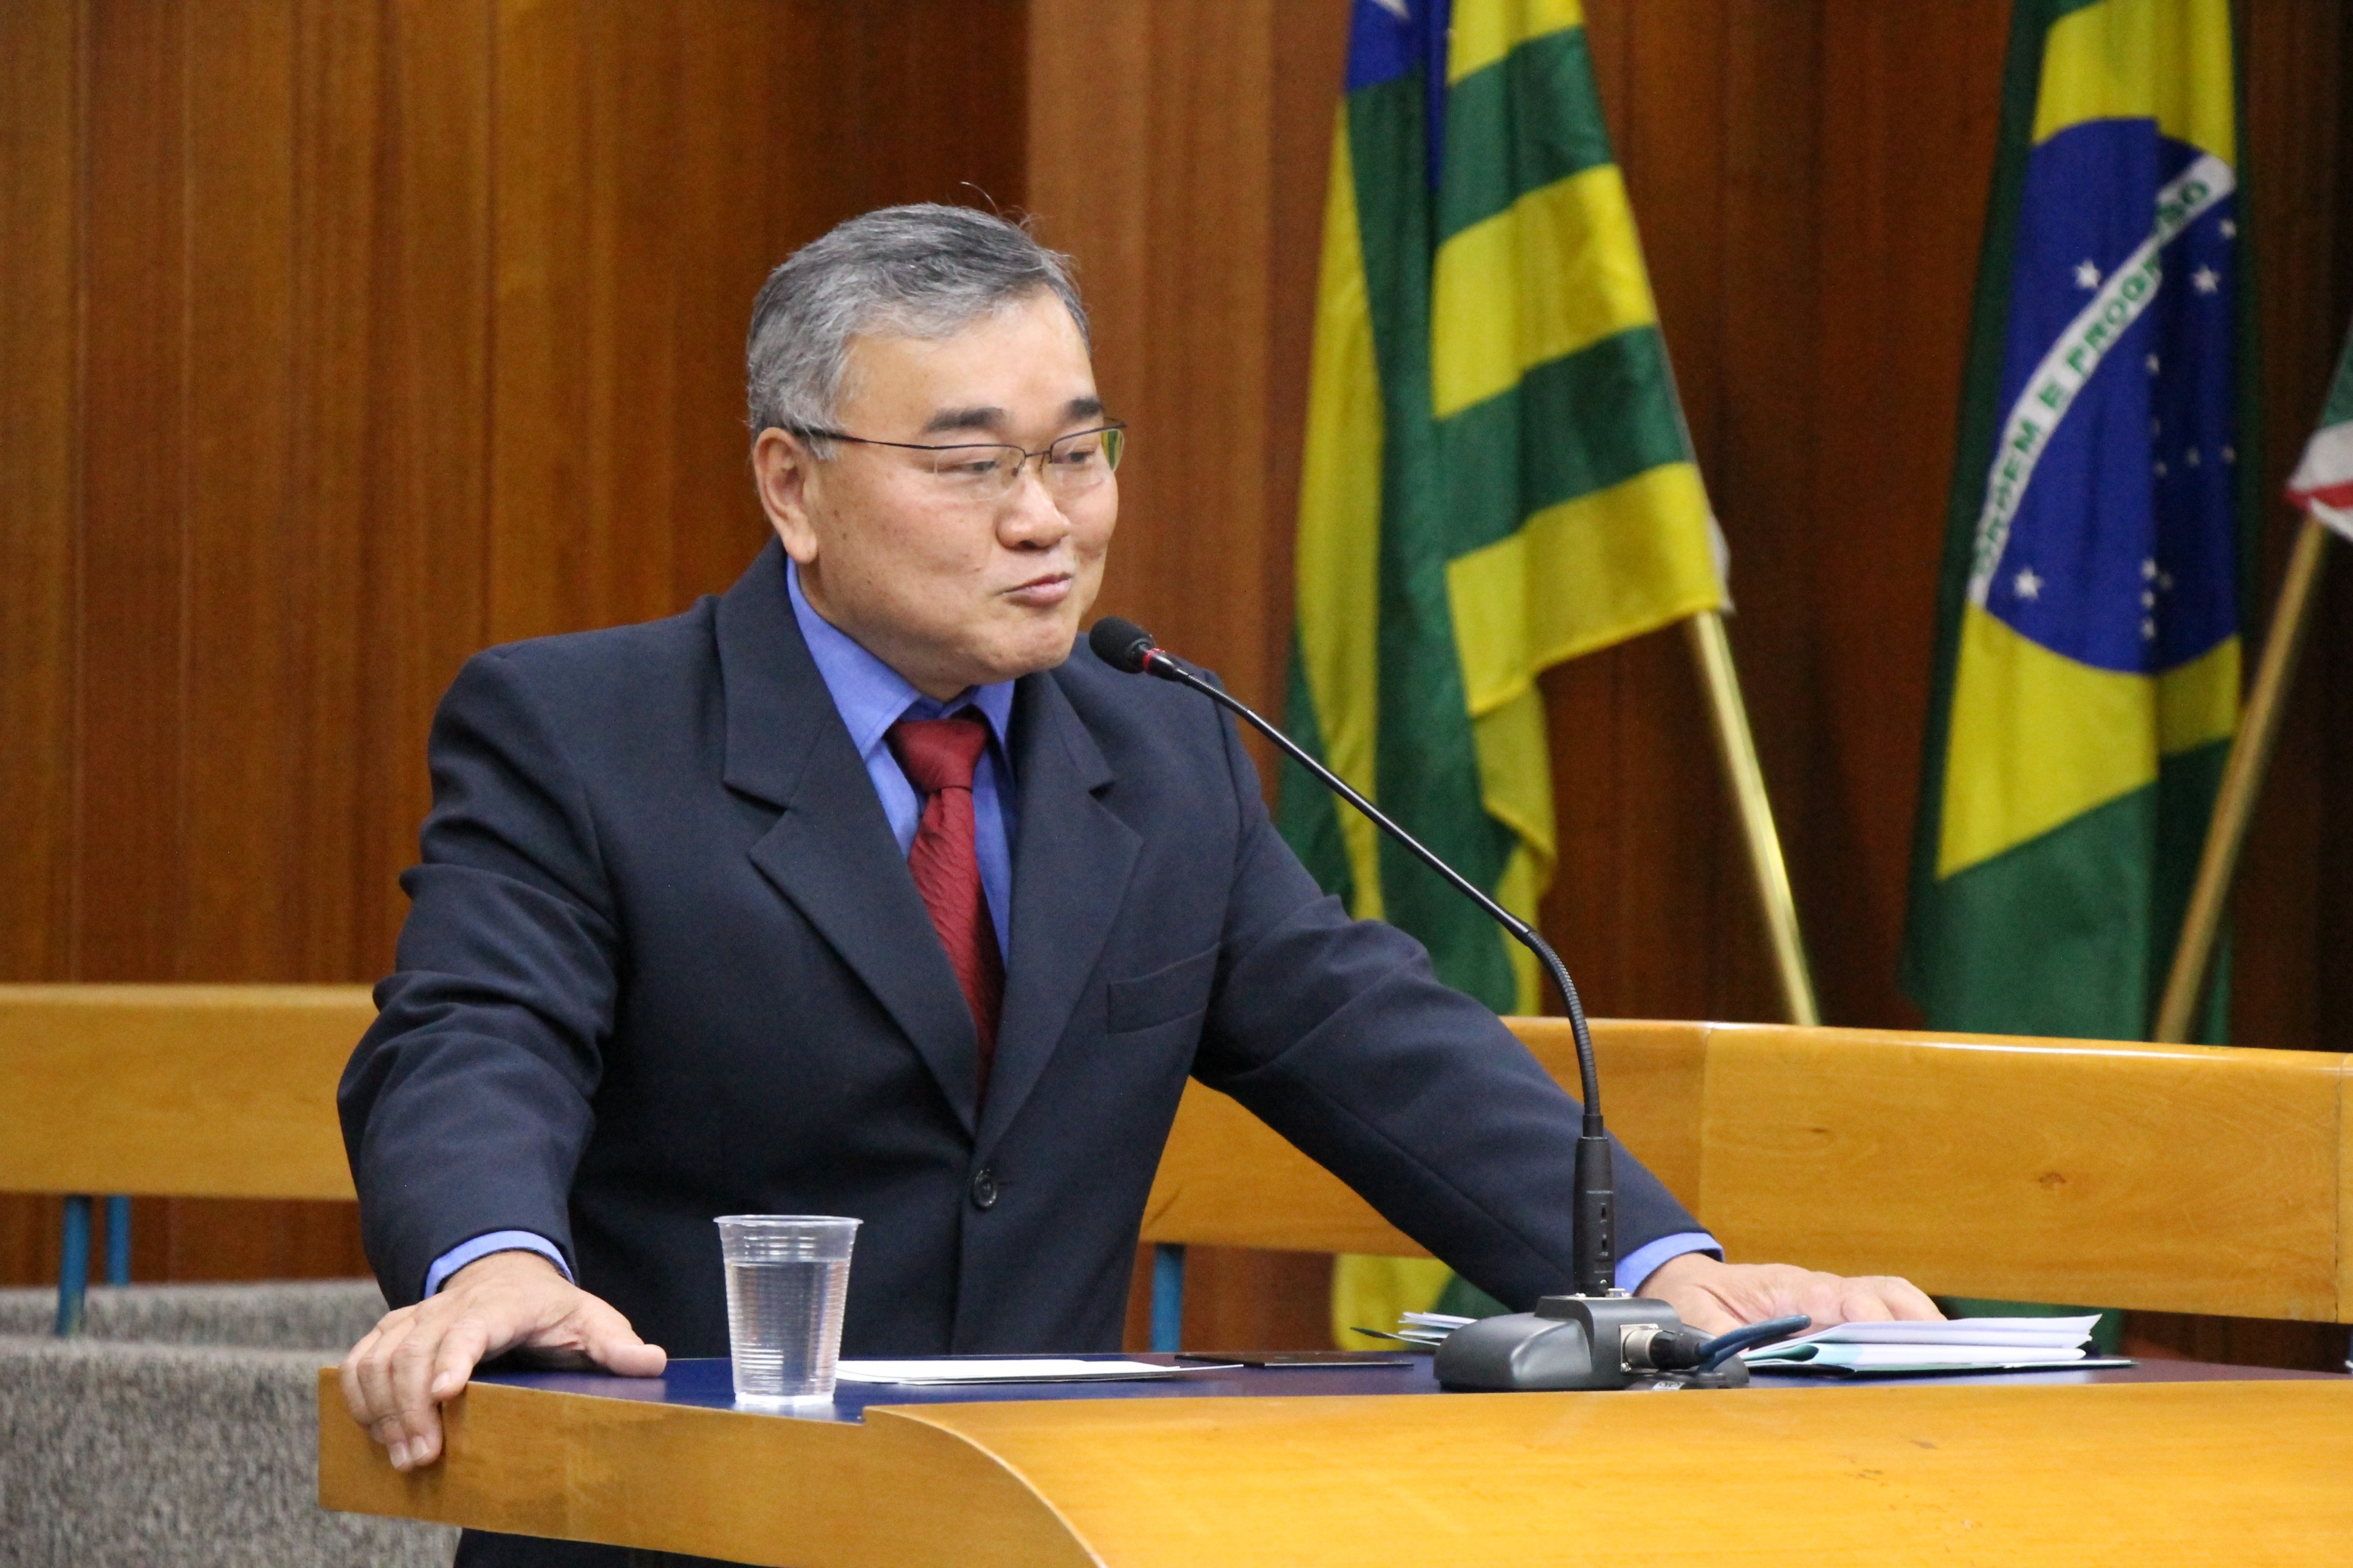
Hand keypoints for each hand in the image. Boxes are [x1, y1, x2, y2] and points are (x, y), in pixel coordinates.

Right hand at [338, 1249, 665, 1471]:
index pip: (469, 1328)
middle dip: (411, 1407)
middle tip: (423, 1457)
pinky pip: (359, 1361)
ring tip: (404, 1457)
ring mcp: (416, 1319)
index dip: (454, 1359)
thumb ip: (617, 1344)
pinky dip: (357, 1396)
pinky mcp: (392, 1333)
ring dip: (382, 1410)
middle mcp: (449, 1308)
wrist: (507, 1274)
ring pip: (380, 1358)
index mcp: (501, 1305)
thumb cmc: (551, 1308)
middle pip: (414, 1352)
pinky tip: (374, 1433)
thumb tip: (653, 1361)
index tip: (446, 1394)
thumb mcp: (592, 1320)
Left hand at [1634, 1252, 1942, 1337]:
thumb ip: (1722, 1344)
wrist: (1686, 1284)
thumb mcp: (1698, 1321)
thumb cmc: (1696, 1300)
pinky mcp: (1838, 1313)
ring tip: (1950, 1358)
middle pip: (1882, 1293)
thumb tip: (1744, 1370)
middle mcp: (1820, 1291)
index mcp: (1790, 1290)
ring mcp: (1833, 1299)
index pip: (1843, 1298)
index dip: (1870, 1318)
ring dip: (1920, 1323)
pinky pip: (1884, 1311)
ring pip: (1891, 1298)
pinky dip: (1911, 1327)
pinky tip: (1929, 1356)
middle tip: (1943, 1355)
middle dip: (1914, 1321)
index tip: (1887, 1340)